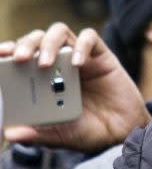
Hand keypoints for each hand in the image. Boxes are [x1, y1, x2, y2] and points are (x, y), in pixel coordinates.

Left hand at [0, 23, 151, 151]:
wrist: (123, 132)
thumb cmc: (88, 132)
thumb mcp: (59, 136)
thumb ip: (37, 134)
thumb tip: (11, 133)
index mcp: (41, 80)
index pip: (20, 57)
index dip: (8, 51)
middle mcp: (58, 64)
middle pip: (36, 39)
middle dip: (25, 44)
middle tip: (19, 59)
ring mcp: (79, 58)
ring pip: (59, 32)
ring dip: (48, 43)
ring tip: (44, 63)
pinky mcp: (101, 56)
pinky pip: (90, 38)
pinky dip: (82, 46)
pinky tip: (78, 64)